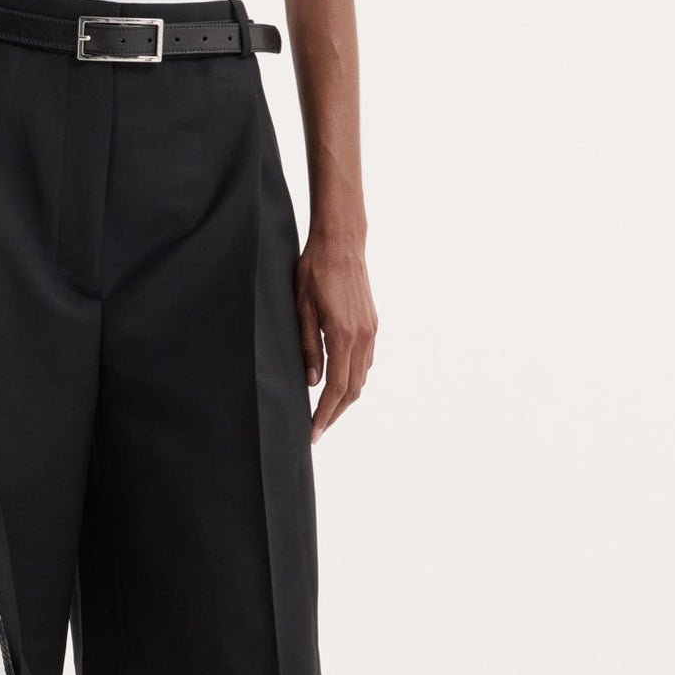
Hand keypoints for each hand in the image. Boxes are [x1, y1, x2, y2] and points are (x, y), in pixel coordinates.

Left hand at [295, 227, 375, 443]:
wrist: (341, 242)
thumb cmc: (314, 270)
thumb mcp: (301, 308)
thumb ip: (308, 347)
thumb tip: (312, 382)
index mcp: (343, 335)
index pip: (336, 388)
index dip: (324, 414)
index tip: (314, 432)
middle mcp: (363, 337)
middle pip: (353, 389)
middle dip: (335, 414)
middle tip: (317, 430)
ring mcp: (371, 331)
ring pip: (361, 378)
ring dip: (345, 399)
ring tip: (326, 412)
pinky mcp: (372, 324)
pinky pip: (366, 361)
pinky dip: (354, 379)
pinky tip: (339, 383)